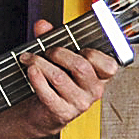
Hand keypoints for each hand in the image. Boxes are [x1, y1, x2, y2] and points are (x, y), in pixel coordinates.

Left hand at [9, 17, 118, 137]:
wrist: (43, 112)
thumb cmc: (56, 82)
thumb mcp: (59, 58)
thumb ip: (52, 38)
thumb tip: (42, 25)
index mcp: (100, 76)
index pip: (109, 65)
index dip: (92, 53)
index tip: (78, 48)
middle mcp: (94, 90)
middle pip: (81, 66)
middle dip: (59, 53)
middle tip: (47, 51)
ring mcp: (80, 103)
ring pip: (59, 77)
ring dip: (39, 63)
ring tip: (30, 59)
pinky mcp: (63, 113)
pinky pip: (47, 93)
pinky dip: (35, 78)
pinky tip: (30, 71)